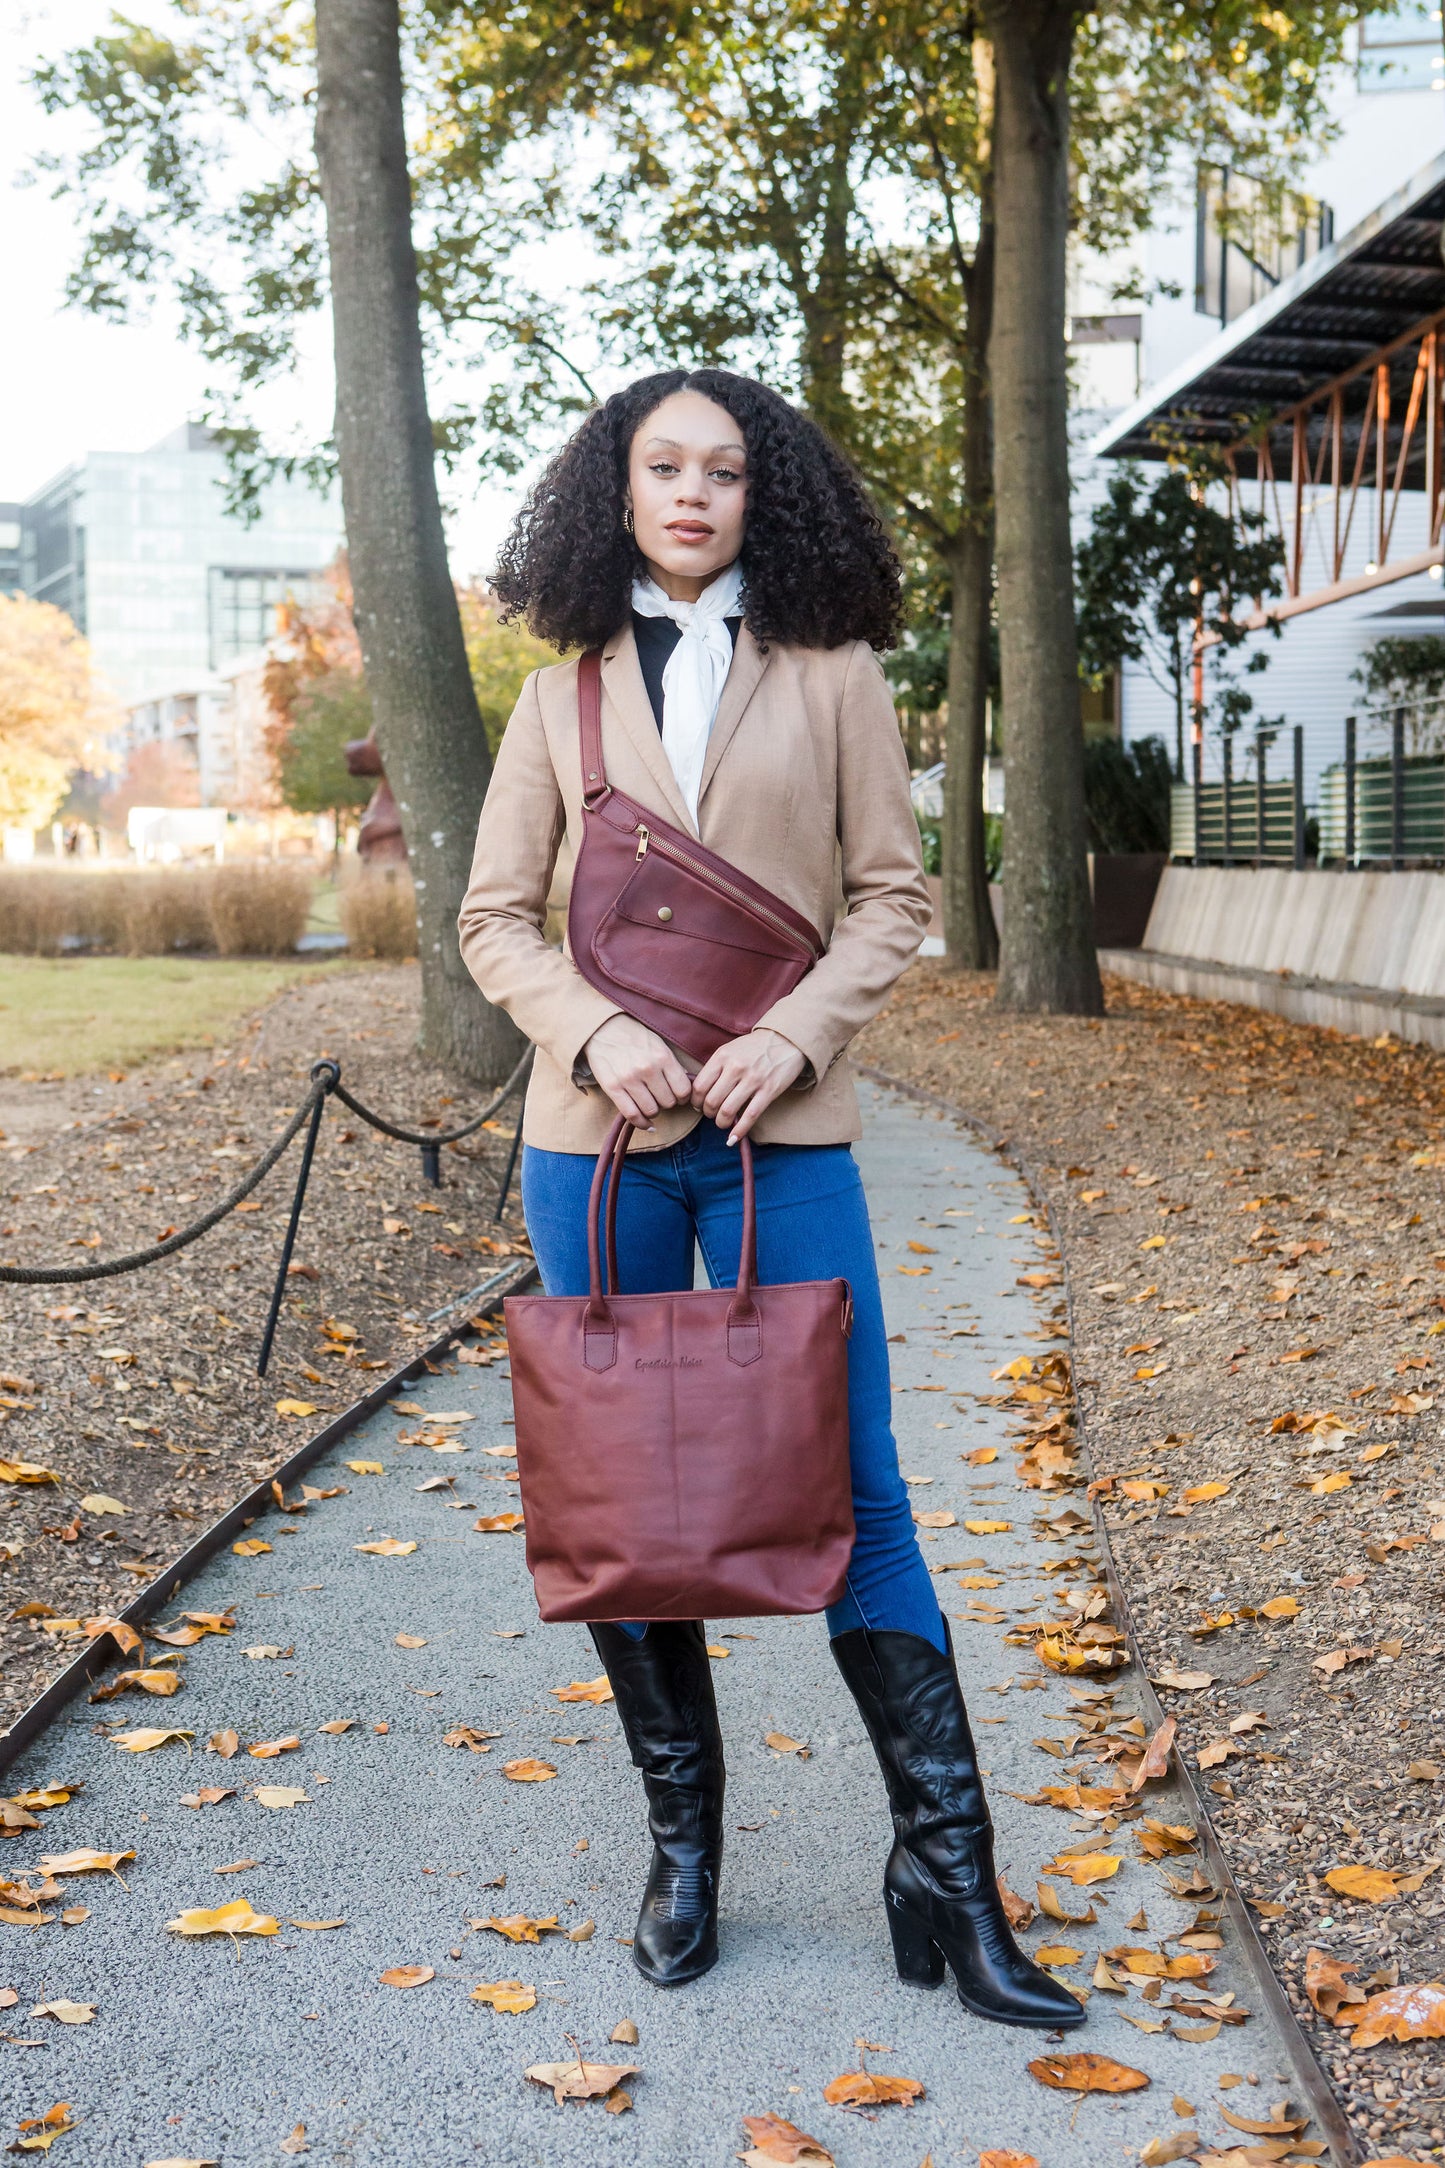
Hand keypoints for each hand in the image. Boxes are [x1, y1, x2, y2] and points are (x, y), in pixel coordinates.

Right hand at [582, 1014, 692, 1130]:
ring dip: (654, 1111)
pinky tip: (646, 1123)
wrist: (603, 1030)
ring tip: (651, 1104)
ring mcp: (629, 1079)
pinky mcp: (612, 1088)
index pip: (683, 1090)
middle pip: (668, 1102)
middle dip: (667, 1102)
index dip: (684, 1097)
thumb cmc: (634, 1038)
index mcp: (662, 1056)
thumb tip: (687, 1086)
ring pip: (651, 1110)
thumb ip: (673, 1065)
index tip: (679, 1096)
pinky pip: (631, 1114)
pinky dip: (642, 1123)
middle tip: (661, 1097)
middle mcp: (647, 1069)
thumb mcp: (659, 1044)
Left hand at [691, 1027, 805, 1143]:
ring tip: (722, 1122)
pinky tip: (733, 1138)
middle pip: (711, 1101)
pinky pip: (750, 1116)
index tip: (698, 1106)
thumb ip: (716, 1068)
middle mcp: (736, 1068)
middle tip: (711, 1114)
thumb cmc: (754, 1047)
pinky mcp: (769, 1090)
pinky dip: (739, 1131)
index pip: (699, 1087)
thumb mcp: (730, 1049)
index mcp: (722, 1056)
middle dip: (708, 1113)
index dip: (696, 1102)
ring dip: (721, 1122)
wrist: (786, 1039)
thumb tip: (699, 1091)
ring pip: (727, 1111)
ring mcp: (753, 1080)